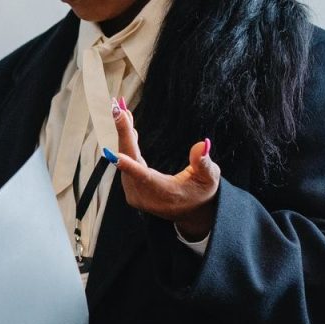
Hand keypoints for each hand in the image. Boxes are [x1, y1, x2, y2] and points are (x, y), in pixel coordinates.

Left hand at [108, 97, 220, 240]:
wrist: (192, 212)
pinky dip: (126, 145)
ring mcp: (135, 194)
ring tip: (123, 113)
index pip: (144, 178)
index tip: (114, 154)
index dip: (129, 166)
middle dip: (123, 134)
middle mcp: (145, 195)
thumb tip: (201, 145)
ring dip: (124, 136)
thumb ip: (204, 163)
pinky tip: (128, 129)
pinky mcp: (131, 189)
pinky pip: (125, 164)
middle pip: (130, 162)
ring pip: (125, 161)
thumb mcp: (210, 178)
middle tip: (118, 109)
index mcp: (163, 193)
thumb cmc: (202, 192)